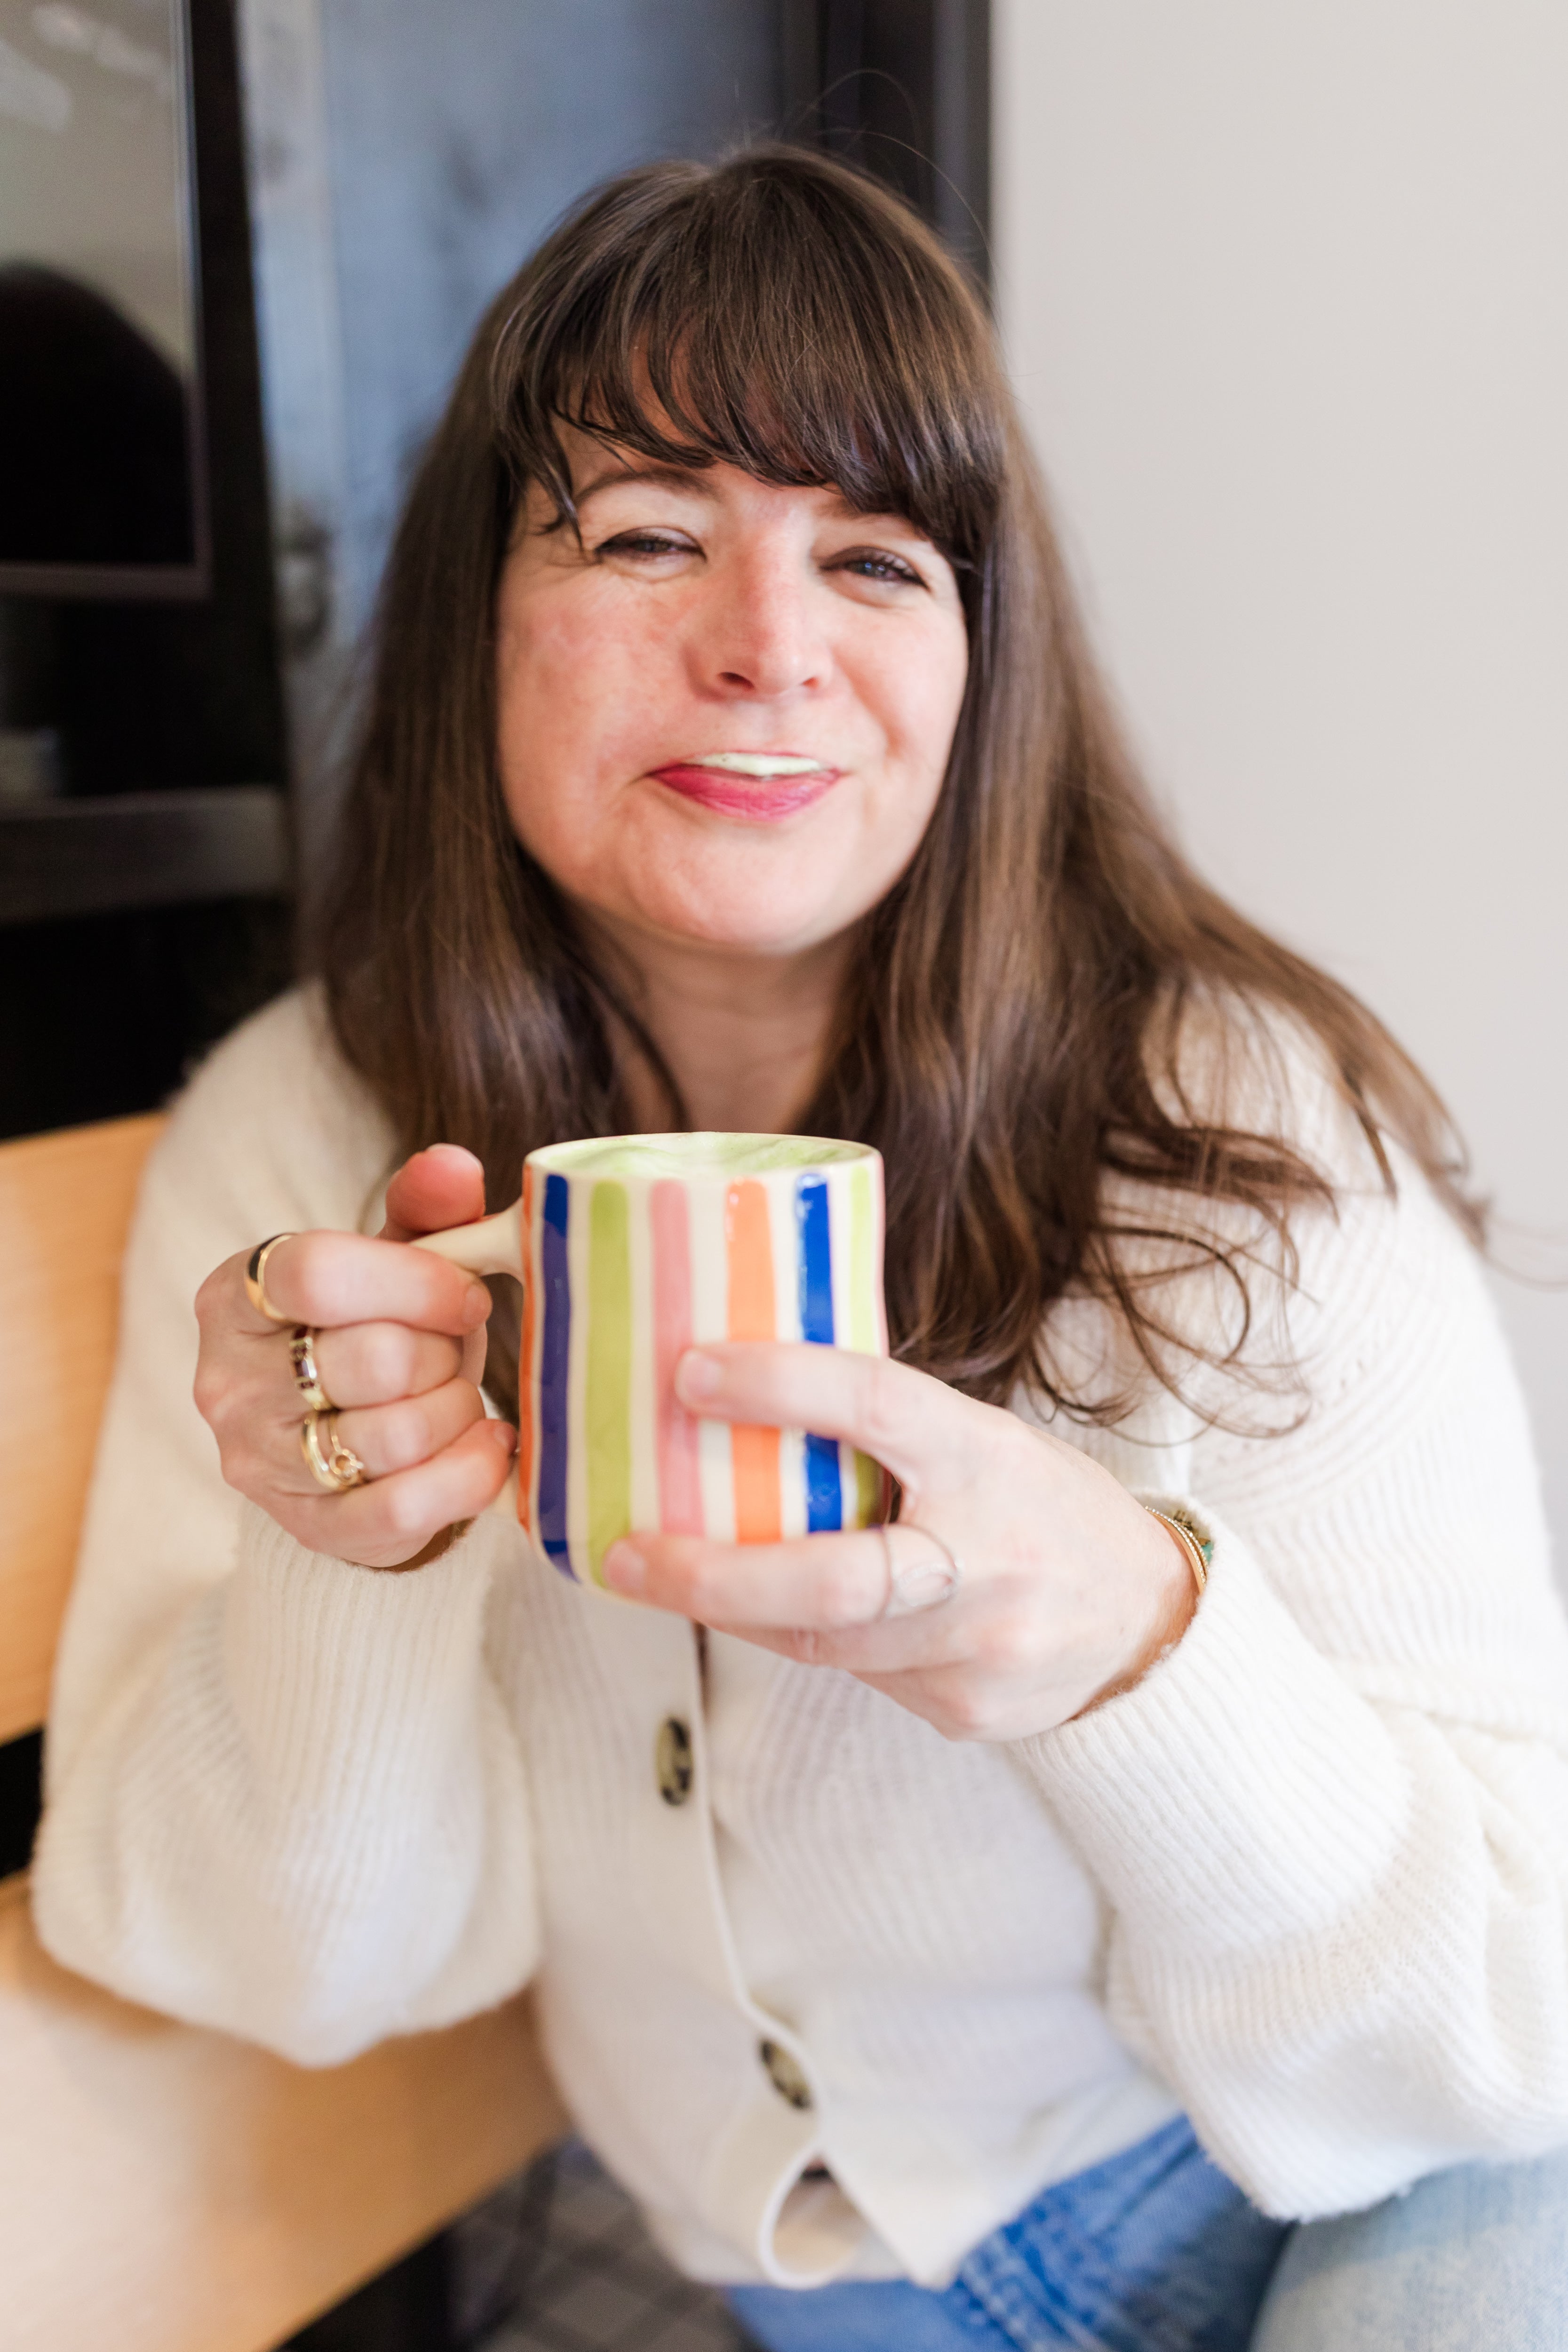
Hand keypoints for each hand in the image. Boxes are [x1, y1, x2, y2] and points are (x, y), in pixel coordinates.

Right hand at [194, 1146, 516, 1568]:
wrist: (348, 1436)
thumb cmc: (377, 1328)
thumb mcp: (394, 1261)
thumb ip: (425, 1208)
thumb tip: (454, 1166)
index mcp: (237, 1294)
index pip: (316, 1273)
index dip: (415, 1281)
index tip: (465, 1295)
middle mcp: (229, 1382)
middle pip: (372, 1358)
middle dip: (444, 1351)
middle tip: (456, 1350)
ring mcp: (262, 1464)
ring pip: (396, 1435)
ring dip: (458, 1410)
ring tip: (462, 1395)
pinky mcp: (311, 1528)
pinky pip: (404, 1509)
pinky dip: (467, 1475)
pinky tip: (488, 1447)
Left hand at [602, 1344, 1194, 1739]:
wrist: (1149, 1620)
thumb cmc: (1039, 1508)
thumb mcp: (982, 1440)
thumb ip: (886, 1431)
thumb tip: (743, 1392)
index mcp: (987, 1458)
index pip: (877, 1406)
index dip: (781, 1386)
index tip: (692, 1373)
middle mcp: (989, 1559)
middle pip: (834, 1581)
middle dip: (715, 1575)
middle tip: (628, 1555)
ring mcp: (980, 1649)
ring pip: (827, 1643)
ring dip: (736, 1610)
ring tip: (661, 1577)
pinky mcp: (966, 1713)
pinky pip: (857, 1677)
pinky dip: (808, 1642)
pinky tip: (775, 1615)